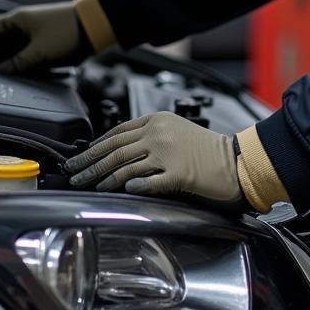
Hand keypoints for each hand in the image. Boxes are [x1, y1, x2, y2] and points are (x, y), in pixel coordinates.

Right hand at [0, 0, 90, 72]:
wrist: (93, 26)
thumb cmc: (67, 32)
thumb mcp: (41, 51)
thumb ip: (19, 63)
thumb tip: (0, 71)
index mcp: (16, 20)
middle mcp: (20, 24)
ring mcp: (29, 32)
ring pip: (6, 46)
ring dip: (0, 60)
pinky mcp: (39, 40)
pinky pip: (20, 51)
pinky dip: (13, 61)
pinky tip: (14, 73)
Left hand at [64, 111, 245, 206]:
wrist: (235, 161)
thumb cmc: (206, 149)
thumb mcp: (174, 132)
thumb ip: (148, 136)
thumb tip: (116, 153)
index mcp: (157, 120)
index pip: (116, 132)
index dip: (94, 147)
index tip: (79, 157)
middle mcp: (159, 133)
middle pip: (115, 149)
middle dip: (89, 163)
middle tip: (73, 173)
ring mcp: (168, 153)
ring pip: (126, 166)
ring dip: (104, 178)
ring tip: (91, 186)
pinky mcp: (178, 174)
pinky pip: (148, 181)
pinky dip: (133, 186)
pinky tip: (122, 190)